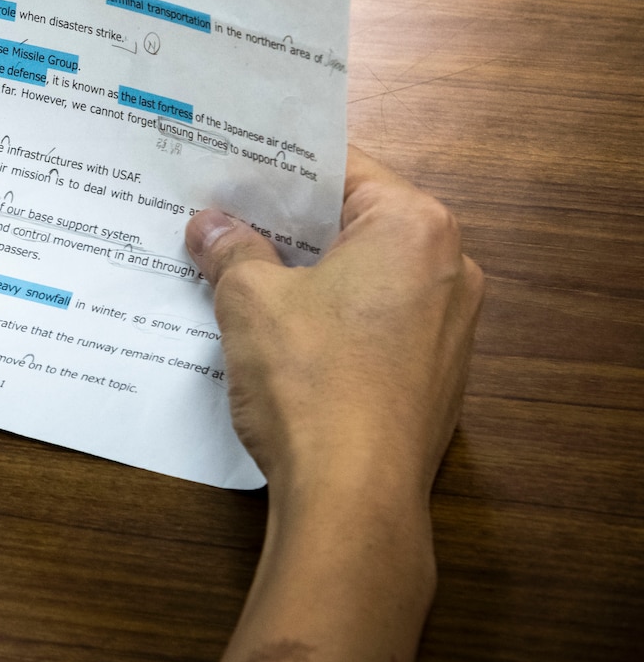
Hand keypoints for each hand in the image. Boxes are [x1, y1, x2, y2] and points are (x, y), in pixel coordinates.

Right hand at [186, 148, 485, 661]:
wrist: (353, 499)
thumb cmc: (311, 383)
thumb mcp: (251, 300)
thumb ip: (232, 250)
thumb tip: (210, 227)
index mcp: (414, 228)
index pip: (341, 166)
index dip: (278, 165)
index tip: (229, 163)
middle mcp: (448, 268)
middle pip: (355, 221)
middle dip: (287, 221)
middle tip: (220, 213)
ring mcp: (449, 327)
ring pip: (364, 274)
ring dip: (305, 271)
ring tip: (236, 270)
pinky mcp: (434, 377)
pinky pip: (374, 321)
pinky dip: (329, 315)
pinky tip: (274, 330)